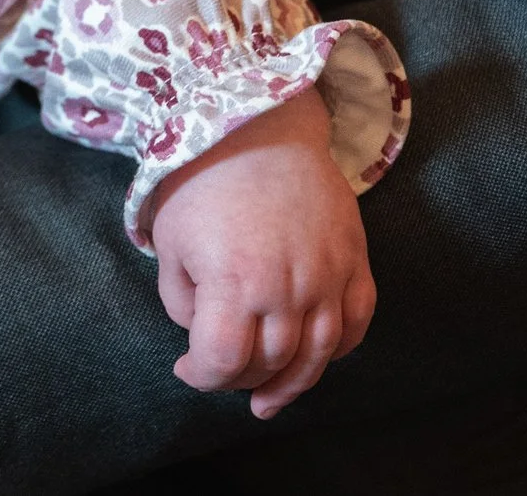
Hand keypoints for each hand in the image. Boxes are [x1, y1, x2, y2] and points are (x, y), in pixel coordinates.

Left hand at [148, 88, 377, 417]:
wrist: (258, 126)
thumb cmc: (201, 180)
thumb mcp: (169, 241)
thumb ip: (181, 299)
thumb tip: (202, 334)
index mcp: (235, 282)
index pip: (224, 361)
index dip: (203, 376)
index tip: (187, 369)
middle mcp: (288, 288)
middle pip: (271, 362)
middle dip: (242, 379)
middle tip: (223, 376)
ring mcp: (329, 276)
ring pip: (319, 353)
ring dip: (293, 383)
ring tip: (269, 400)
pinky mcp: (354, 260)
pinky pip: (357, 321)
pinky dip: (339, 349)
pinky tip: (316, 358)